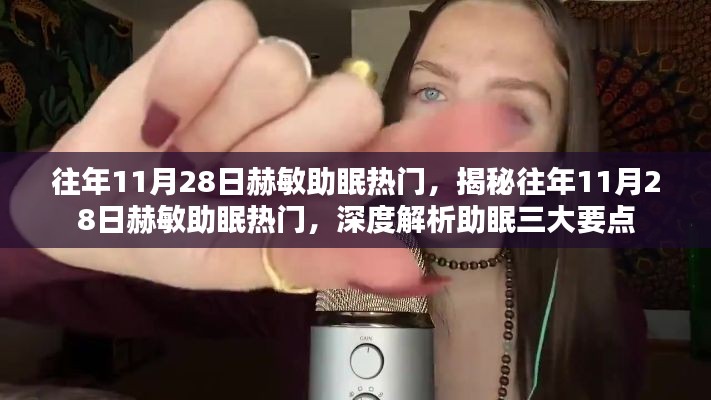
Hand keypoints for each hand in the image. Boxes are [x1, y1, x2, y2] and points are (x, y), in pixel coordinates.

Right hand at [11, 0, 511, 294]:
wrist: (102, 208)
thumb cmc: (183, 235)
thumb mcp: (256, 261)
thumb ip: (332, 255)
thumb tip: (410, 264)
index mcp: (341, 176)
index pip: (417, 153)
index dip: (459, 143)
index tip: (505, 132)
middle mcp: (318, 119)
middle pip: (350, 106)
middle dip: (282, 155)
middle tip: (234, 182)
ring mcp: (274, 75)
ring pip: (285, 69)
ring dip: (223, 129)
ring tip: (194, 154)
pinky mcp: (220, 38)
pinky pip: (225, 32)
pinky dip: (185, 81)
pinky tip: (170, 114)